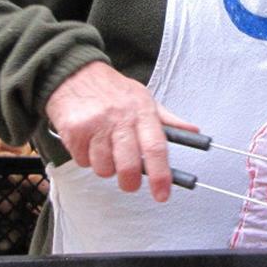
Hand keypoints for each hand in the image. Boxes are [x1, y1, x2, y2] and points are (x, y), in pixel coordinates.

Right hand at [44, 61, 196, 201]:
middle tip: (130, 182)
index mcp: (142, 111)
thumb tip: (193, 131)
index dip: (160, 175)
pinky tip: (88, 142)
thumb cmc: (112, 90)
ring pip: (104, 168)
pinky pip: (83, 162)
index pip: (156, 148)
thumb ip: (168, 120)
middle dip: (130, 182)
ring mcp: (96, 125)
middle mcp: (120, 118)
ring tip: (105, 149)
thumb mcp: (144, 98)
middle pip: (129, 166)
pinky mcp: (75, 132)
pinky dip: (86, 158)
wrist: (74, 74)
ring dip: (105, 166)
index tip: (162, 193)